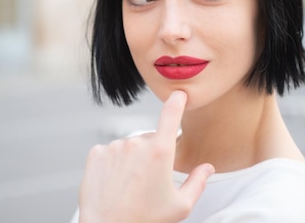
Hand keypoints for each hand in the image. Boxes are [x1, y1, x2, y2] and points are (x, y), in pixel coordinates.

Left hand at [78, 91, 214, 222]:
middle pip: (150, 140)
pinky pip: (110, 152)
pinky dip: (113, 164)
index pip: (171, 115)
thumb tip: (208, 168)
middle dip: (153, 155)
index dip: (177, 102)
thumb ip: (198, 182)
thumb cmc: (145, 220)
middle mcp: (136, 143)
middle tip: (149, 183)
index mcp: (160, 152)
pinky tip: (114, 183)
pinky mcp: (96, 153)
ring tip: (130, 187)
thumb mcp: (180, 206)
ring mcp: (114, 146)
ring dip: (132, 160)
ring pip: (129, 147)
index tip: (179, 93)